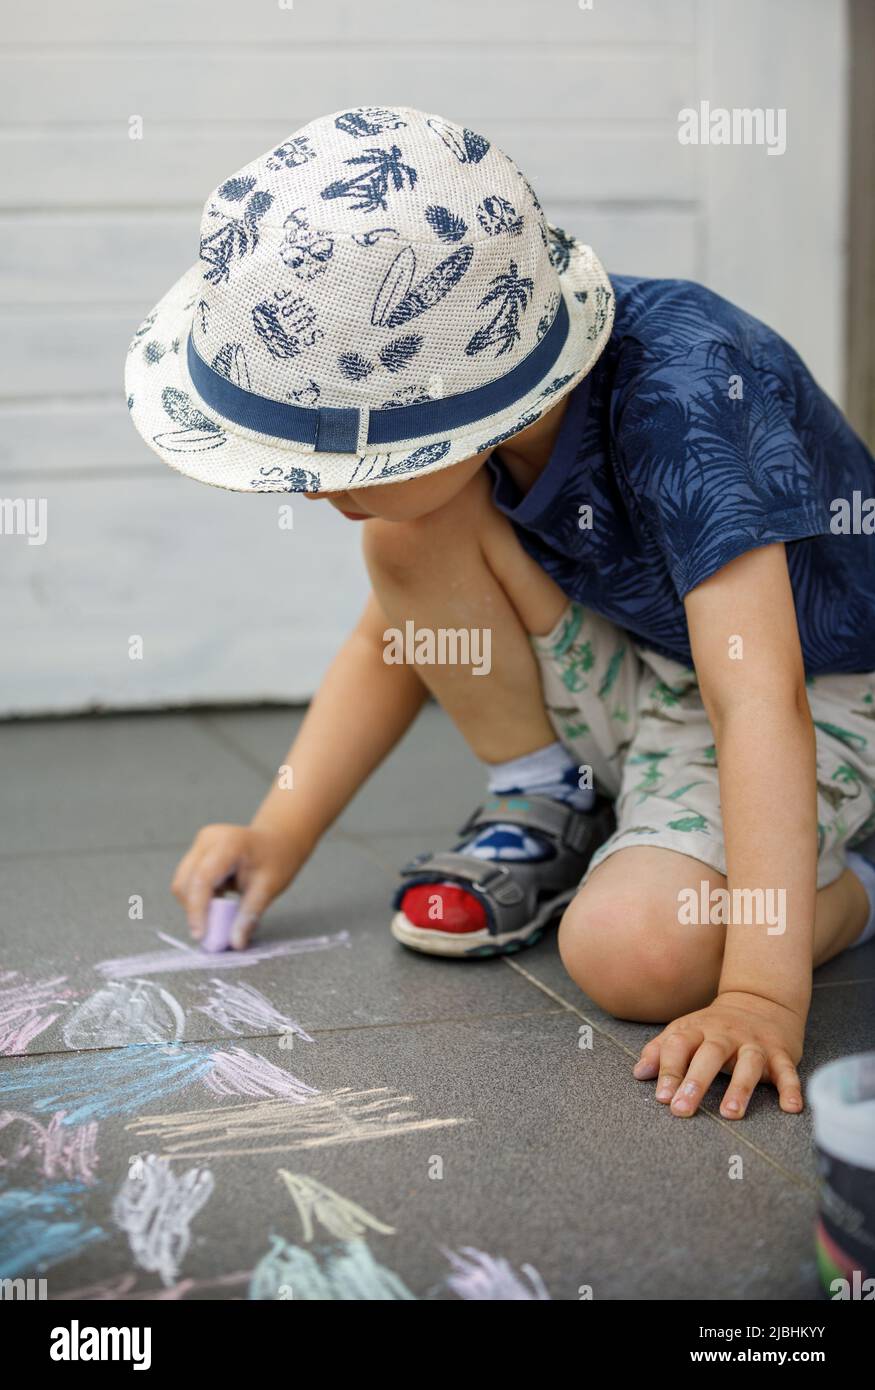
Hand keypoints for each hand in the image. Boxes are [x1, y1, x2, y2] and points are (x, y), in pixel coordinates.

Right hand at [171, 823, 305, 948]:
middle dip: (195, 910)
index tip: (201, 935)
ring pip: (183, 884)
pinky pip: (188, 881)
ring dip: (196, 905)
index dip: (198, 909)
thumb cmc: (277, 859)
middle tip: (214, 932)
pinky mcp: (197, 853)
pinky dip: (199, 898)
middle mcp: (208, 840)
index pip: (202, 879)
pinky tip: (220, 900)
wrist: (279, 840)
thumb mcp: (268, 889)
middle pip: (186, 882)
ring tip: (222, 912)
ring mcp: (200, 844)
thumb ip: (249, 915)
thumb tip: (235, 943)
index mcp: (228, 843)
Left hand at [632, 991, 805, 1118]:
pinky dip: (791, 1088)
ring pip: (749, 1062)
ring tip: (730, 1113)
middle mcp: (726, 1035)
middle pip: (710, 1054)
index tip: (661, 1097)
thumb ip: (661, 1051)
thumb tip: (639, 1073)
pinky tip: (790, 1107)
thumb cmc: (714, 1026)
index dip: (668, 1070)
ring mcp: (755, 1043)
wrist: (761, 1000)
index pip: (679, 1046)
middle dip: (696, 1081)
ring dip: (740, 1087)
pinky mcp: (781, 1054)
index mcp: (698, 1029)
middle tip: (682, 1109)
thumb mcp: (685, 1031)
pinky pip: (787, 1071)